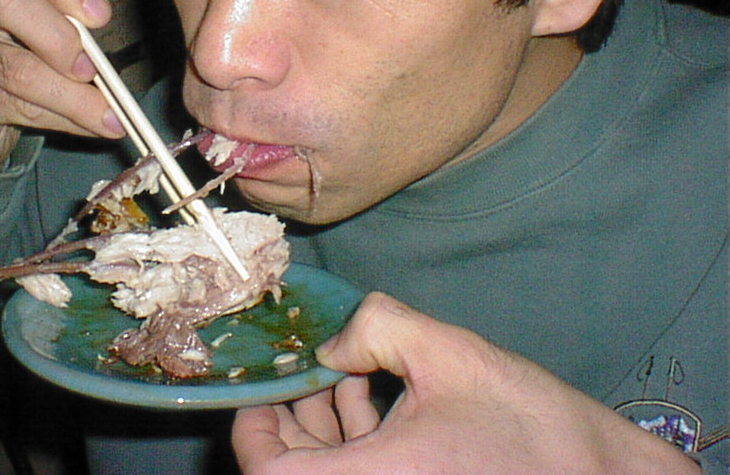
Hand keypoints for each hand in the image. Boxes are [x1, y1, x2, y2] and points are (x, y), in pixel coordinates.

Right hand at [0, 0, 123, 169]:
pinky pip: (15, 106)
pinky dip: (63, 118)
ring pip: (16, 68)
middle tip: (92, 67)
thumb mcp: (49, 12)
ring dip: (71, 95)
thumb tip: (94, 15)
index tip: (99, 14)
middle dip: (59, 37)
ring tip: (107, 111)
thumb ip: (69, 3)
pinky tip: (91, 123)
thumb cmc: (21, 44)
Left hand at [233, 292, 698, 474]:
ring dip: (322, 428)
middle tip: (298, 367)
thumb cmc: (534, 430)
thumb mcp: (451, 354)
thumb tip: (334, 340)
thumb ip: (378, 326)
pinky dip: (355, 443)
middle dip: (289, 418)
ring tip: (339, 373)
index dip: (252, 427)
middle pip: (294, 473)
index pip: (267, 473)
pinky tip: (375, 396)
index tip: (261, 385)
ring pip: (330, 474)